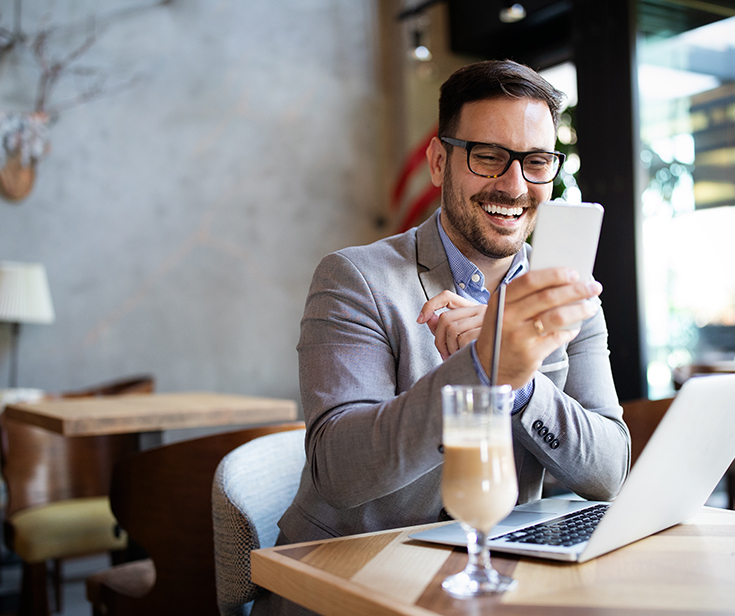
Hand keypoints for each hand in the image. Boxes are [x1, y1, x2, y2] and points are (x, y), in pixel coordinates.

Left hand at [417, 291, 485, 359]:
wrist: (507, 363)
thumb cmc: (484, 350)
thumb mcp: (462, 336)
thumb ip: (443, 327)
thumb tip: (427, 319)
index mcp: (473, 308)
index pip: (447, 297)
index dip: (430, 305)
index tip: (420, 319)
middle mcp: (481, 309)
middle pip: (445, 318)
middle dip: (438, 339)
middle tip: (443, 353)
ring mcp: (487, 320)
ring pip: (452, 330)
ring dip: (449, 348)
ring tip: (456, 356)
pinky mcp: (490, 331)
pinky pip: (463, 340)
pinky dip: (459, 351)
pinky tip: (465, 357)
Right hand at [475, 268, 601, 388]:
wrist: (487, 368)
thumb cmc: (502, 332)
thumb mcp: (503, 311)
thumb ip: (524, 297)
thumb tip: (562, 283)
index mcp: (501, 300)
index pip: (529, 281)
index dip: (554, 275)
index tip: (574, 272)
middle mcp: (507, 317)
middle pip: (547, 297)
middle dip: (575, 290)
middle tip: (593, 287)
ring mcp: (518, 336)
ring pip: (556, 317)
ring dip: (579, 310)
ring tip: (592, 307)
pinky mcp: (530, 354)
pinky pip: (557, 337)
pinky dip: (570, 330)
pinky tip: (575, 327)